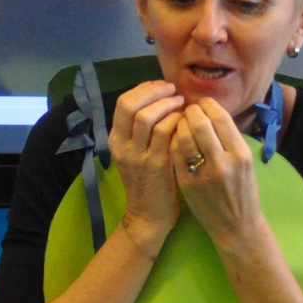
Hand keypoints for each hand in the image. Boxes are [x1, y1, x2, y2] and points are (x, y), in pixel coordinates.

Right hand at [107, 80, 185, 256]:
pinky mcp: (155, 164)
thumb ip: (143, 130)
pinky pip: (165, 133)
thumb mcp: (136, 153)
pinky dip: (177, 121)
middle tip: (174, 92)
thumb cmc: (148, 182)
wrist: (148, 215)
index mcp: (115, 139)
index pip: (123, 103)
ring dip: (168, 105)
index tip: (163, 87)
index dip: (144, 89)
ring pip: (147, 117)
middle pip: (130, 105)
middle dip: (154, 92)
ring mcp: (137, 155)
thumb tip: (160, 100)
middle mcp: (121, 145)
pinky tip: (187, 123)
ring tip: (182, 105)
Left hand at [171, 98, 264, 250]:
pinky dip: (172, 140)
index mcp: (241, 154)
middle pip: (200, 123)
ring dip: (178, 123)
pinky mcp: (186, 182)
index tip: (201, 103)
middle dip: (190, 111)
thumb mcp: (245, 163)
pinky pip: (174, 153)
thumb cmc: (242, 192)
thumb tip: (211, 112)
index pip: (220, 118)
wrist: (236, 225)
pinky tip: (172, 137)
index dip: (207, 105)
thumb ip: (229, 140)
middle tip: (187, 109)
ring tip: (178, 121)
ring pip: (183, 136)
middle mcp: (223, 162)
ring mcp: (202, 173)